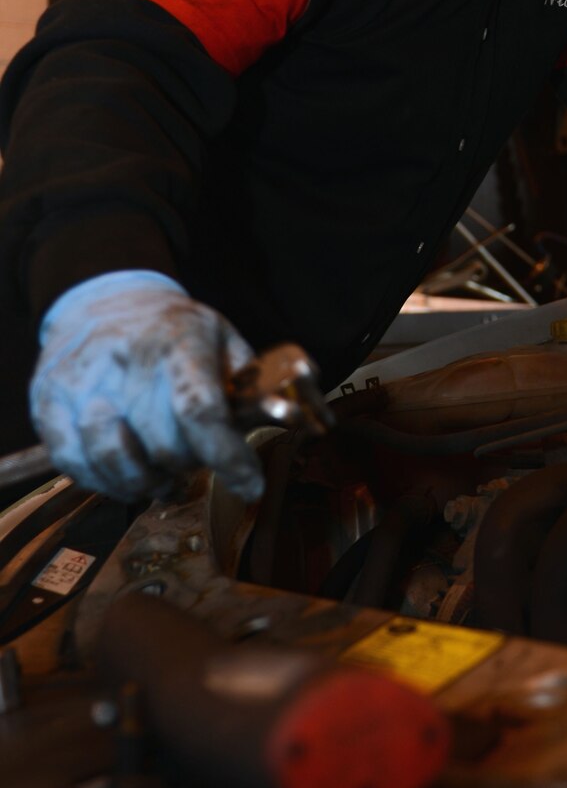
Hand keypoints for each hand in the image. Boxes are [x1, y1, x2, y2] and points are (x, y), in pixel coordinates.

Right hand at [30, 271, 264, 501]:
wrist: (104, 300)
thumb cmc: (174, 332)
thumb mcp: (223, 338)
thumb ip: (253, 382)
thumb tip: (296, 417)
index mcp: (177, 341)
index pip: (199, 410)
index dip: (227, 457)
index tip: (252, 487)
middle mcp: (124, 359)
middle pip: (160, 444)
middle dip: (189, 466)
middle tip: (196, 460)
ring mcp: (79, 380)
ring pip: (111, 460)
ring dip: (145, 482)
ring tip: (161, 475)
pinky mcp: (48, 400)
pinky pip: (74, 463)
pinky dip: (104, 481)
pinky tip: (125, 472)